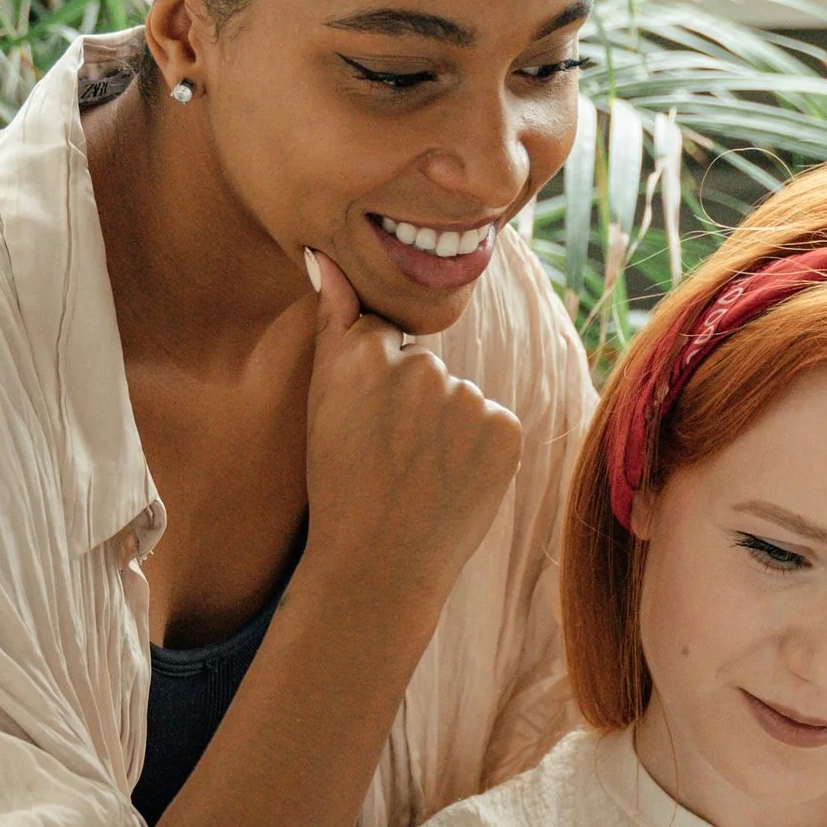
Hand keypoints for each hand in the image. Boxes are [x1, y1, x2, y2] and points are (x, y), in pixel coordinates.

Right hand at [301, 249, 522, 620]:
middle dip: (413, 407)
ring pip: (459, 398)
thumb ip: (333, 325)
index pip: (380, 337)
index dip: (373, 389)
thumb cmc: (341, 488)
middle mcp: (415, 366)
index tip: (363, 430)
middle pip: (423, 368)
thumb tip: (326, 259)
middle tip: (389, 462)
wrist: (377, 568)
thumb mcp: (322, 403)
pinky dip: (479, 451)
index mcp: (360, 356)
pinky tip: (451, 484)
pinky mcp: (503, 427)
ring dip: (448, 430)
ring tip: (418, 478)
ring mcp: (464, 396)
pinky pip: (493, 424)